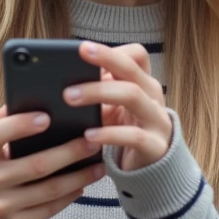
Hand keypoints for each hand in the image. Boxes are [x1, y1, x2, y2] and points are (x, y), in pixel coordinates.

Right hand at [0, 105, 106, 218]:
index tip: (47, 116)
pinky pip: (50, 209)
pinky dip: (70, 195)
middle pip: (35, 165)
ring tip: (98, 165)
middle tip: (93, 140)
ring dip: (79, 176)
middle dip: (69, 152)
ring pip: (49, 190)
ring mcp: (0, 206)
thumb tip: (32, 100)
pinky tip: (83, 184)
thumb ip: (1, 125)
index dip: (19, 125)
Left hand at [64, 42, 172, 171]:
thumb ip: (99, 90)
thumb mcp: (114, 108)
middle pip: (131, 69)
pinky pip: (133, 136)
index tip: (84, 49)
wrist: (152, 169)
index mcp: (144, 83)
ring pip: (132, 95)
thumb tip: (61, 78)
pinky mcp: (155, 146)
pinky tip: (88, 135)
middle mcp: (153, 96)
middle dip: (105, 59)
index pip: (137, 55)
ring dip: (99, 92)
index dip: (112, 51)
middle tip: (77, 58)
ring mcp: (157, 120)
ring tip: (70, 97)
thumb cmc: (127, 132)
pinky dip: (108, 134)